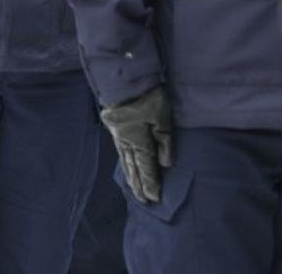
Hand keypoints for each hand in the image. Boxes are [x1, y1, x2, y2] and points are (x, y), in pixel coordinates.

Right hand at [100, 86, 173, 204]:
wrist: (122, 79)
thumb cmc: (146, 96)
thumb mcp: (162, 116)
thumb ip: (165, 140)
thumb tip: (166, 163)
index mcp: (139, 142)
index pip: (146, 168)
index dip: (151, 184)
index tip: (154, 199)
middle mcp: (127, 143)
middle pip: (133, 169)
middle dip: (139, 185)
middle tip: (143, 201)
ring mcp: (119, 136)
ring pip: (125, 162)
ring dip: (130, 177)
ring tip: (133, 189)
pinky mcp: (115, 128)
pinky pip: (121, 152)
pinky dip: (124, 163)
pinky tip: (125, 164)